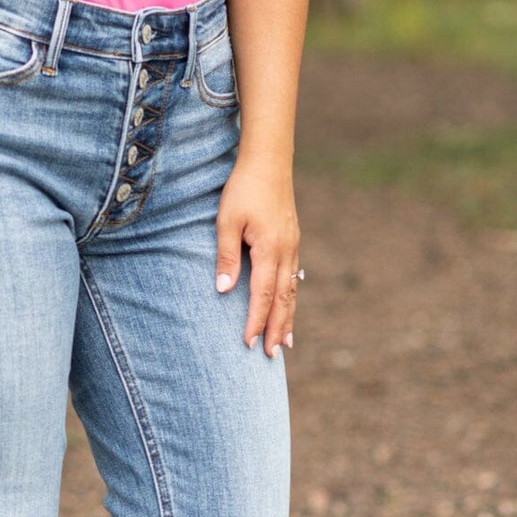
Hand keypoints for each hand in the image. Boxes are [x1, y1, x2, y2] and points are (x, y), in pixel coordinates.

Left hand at [214, 161, 300, 355]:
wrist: (268, 161)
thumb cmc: (243, 188)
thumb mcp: (226, 220)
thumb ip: (226, 256)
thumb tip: (223, 290)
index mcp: (269, 249)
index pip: (262, 294)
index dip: (255, 320)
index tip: (247, 343)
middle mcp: (286, 251)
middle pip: (283, 299)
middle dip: (276, 328)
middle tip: (271, 355)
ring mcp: (292, 246)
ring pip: (291, 290)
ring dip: (287, 317)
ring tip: (285, 342)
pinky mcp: (291, 240)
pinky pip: (293, 276)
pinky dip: (291, 297)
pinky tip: (288, 306)